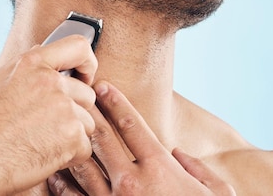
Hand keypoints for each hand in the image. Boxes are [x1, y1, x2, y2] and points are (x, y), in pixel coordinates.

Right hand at [0, 34, 97, 194]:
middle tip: (48, 127)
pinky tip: (44, 156)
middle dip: (73, 111)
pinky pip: (84, 147)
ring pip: (87, 122)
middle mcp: (50, 81)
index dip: (87, 62)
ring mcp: (63, 107)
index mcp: (31, 64)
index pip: (77, 46)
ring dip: (71, 135)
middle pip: (86, 93)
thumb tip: (40, 49)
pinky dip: (70, 156)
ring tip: (40, 142)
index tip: (85, 76)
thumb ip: (24, 67)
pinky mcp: (71, 136)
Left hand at [47, 81, 235, 194]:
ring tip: (60, 128)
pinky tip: (55, 174)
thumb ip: (200, 169)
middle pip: (100, 137)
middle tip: (75, 96)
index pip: (131, 123)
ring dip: (70, 144)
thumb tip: (179, 154)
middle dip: (87, 113)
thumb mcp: (217, 195)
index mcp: (160, 167)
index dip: (115, 101)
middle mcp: (131, 182)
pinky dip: (61, 184)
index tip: (103, 87)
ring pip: (82, 165)